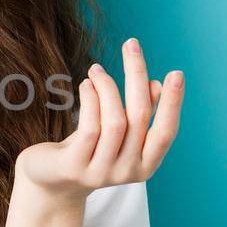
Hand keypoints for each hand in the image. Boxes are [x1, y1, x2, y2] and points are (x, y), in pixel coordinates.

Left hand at [15, 38, 183, 201]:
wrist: (50, 181)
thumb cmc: (88, 150)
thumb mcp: (117, 132)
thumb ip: (137, 113)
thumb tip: (155, 85)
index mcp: (145, 166)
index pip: (166, 132)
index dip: (173, 103)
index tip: (176, 72)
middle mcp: (127, 173)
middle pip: (139, 118)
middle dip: (137, 76)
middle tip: (132, 45)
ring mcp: (101, 173)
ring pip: (115, 121)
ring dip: (107, 86)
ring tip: (96, 69)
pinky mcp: (75, 167)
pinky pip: (89, 127)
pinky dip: (91, 99)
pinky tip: (86, 84)